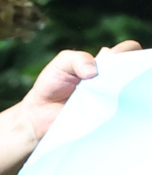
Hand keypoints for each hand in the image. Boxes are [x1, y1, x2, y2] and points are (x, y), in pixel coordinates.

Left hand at [19, 40, 141, 140]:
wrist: (40, 114)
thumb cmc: (53, 84)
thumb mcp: (61, 63)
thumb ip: (77, 59)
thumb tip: (93, 71)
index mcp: (105, 64)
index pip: (128, 52)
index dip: (129, 53)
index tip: (121, 61)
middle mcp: (113, 82)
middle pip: (134, 73)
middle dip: (130, 73)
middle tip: (116, 80)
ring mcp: (113, 102)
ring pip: (131, 96)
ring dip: (124, 94)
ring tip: (108, 96)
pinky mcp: (110, 121)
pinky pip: (122, 118)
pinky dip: (118, 114)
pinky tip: (108, 113)